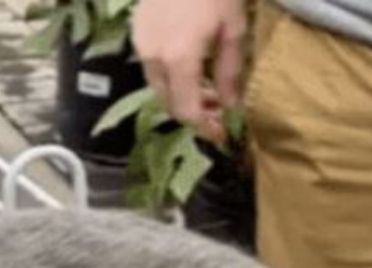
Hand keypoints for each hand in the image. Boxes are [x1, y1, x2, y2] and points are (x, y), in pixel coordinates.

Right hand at [132, 0, 247, 141]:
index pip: (186, 110)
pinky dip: (171, 74)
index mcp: (179, 59)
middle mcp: (154, 59)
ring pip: (159, 86)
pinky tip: (189, 64)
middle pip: (169, 102)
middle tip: (217, 110)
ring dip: (181, 93)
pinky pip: (153, 66)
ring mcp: (142, 46)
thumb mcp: (233, 28)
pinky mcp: (138, 33)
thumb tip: (230, 105)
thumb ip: (230, 71)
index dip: (204, 127)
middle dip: (193, 112)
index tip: (220, 135)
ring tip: (206, 86)